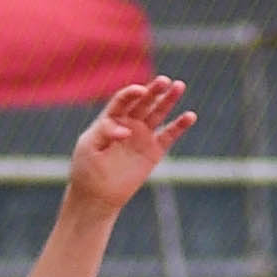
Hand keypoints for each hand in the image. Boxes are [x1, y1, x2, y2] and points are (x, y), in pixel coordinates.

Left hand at [64, 75, 193, 215]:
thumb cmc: (87, 169)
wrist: (97, 195)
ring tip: (179, 86)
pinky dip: (180, 125)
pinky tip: (189, 116)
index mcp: (110, 120)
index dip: (132, 93)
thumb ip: (104, 132)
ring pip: (158, 113)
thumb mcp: (89, 147)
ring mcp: (142, 136)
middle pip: (143, 102)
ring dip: (169, 100)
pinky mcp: (154, 151)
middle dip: (154, 90)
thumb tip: (126, 131)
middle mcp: (128, 124)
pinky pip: (170, 135)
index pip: (123, 100)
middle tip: (165, 80)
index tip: (140, 90)